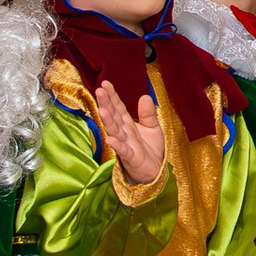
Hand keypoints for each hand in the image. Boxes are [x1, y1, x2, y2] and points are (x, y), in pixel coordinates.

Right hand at [88, 78, 166, 193]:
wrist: (155, 171)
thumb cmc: (150, 149)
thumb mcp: (153, 127)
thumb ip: (148, 113)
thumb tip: (145, 96)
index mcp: (127, 124)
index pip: (118, 107)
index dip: (112, 96)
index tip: (105, 83)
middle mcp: (123, 132)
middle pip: (113, 116)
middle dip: (106, 103)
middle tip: (99, 90)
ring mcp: (125, 145)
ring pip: (115, 131)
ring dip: (108, 122)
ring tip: (103, 110)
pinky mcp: (130, 157)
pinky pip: (123, 151)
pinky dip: (117, 145)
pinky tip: (111, 139)